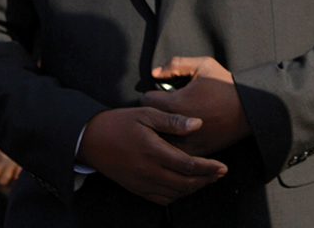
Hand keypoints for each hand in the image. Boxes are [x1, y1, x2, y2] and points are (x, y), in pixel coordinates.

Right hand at [77, 107, 226, 205]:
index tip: (223, 166)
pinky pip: (161, 199)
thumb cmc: (120, 122)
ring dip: (194, 188)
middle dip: (206, 179)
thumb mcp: (146, 114)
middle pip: (185, 183)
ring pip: (175, 193)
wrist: (90, 139)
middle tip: (220, 173)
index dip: (208, 168)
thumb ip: (173, 121)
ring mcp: (141, 182)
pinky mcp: (135, 188)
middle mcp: (148, 171)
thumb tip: (198, 124)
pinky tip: (185, 185)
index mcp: (153, 151)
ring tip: (207, 178)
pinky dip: (177, 195)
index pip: (188, 165)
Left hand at [143, 56, 252, 156]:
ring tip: (167, 125)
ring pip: (159, 141)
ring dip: (161, 133)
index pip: (147, 101)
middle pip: (150, 123)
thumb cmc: (225, 84)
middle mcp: (177, 126)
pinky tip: (179, 137)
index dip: (152, 95)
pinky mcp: (196, 152)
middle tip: (162, 110)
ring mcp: (187, 142)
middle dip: (153, 116)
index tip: (159, 95)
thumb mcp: (203, 65)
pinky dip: (174, 146)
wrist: (250, 107)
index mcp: (176, 103)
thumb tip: (154, 73)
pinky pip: (175, 153)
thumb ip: (176, 65)